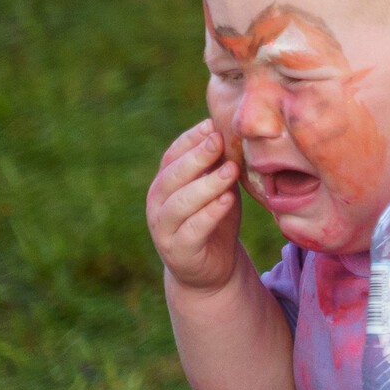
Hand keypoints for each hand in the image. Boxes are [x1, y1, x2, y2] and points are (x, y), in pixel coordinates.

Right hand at [148, 121, 243, 291]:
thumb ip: (218, 162)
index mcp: (165, 183)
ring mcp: (164, 229)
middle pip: (172, 177)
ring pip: (180, 204)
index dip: (190, 139)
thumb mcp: (217, 185)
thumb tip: (231, 128)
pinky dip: (210, 213)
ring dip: (206, 184)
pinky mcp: (179, 251)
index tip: (212, 124)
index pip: (172, 155)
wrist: (210, 266)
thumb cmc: (214, 215)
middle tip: (219, 141)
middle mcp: (158, 205)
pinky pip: (193, 230)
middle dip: (196, 157)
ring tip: (230, 170)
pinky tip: (227, 199)